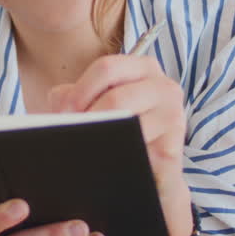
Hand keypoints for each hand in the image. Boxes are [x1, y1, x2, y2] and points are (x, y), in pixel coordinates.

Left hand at [48, 54, 188, 204]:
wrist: (149, 168)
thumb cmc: (118, 128)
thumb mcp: (94, 103)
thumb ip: (74, 96)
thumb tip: (61, 107)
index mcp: (144, 67)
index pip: (107, 68)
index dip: (79, 91)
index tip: (63, 113)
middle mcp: (165, 87)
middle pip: (116, 98)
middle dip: (87, 119)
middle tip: (69, 133)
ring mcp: (173, 117)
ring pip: (127, 126)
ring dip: (99, 139)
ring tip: (83, 148)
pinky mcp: (173, 148)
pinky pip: (137, 151)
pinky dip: (117, 158)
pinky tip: (105, 163)